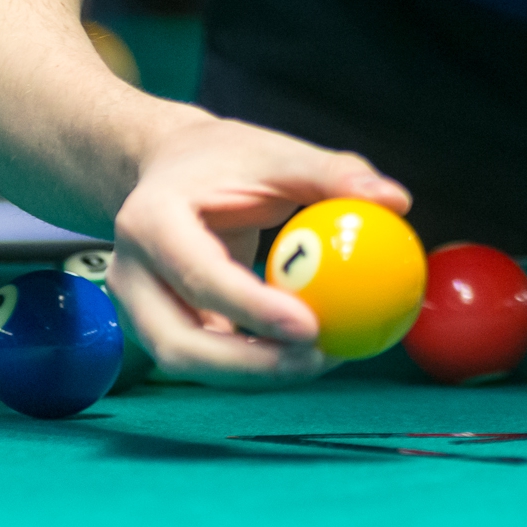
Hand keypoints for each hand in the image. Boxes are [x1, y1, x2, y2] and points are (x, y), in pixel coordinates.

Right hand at [106, 114, 408, 387]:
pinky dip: (248, 363)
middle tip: (320, 359)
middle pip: (179, 343)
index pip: (200, 276)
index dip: (254, 309)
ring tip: (322, 358)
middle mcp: (129, 271)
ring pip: (187, 362)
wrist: (167, 168)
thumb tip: (397, 201)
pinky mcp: (154, 325)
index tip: (313, 327)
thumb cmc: (226, 158)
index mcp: (150, 220)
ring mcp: (134, 305)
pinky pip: (201, 357)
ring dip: (253, 373)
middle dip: (251, 366)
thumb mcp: (276, 153)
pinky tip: (300, 352)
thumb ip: (334, 173)